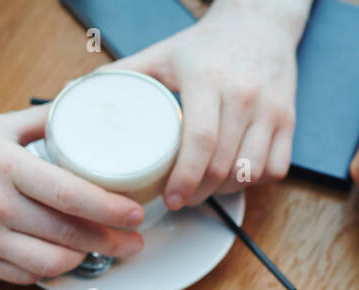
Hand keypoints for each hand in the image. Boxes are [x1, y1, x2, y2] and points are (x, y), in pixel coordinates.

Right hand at [0, 107, 145, 283]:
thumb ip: (42, 122)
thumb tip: (84, 111)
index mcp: (5, 167)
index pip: (70, 194)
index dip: (110, 209)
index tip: (136, 213)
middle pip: (69, 235)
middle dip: (111, 243)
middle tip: (135, 242)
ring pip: (52, 263)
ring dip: (83, 259)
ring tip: (100, 249)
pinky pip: (28, 276)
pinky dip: (51, 269)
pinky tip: (62, 256)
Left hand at [111, 0, 307, 208]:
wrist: (259, 22)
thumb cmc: (206, 46)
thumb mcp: (161, 55)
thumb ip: (121, 77)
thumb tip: (69, 98)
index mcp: (206, 79)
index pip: (200, 142)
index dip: (185, 179)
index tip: (170, 198)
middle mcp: (243, 94)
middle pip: (223, 165)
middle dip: (199, 193)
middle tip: (179, 199)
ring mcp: (270, 108)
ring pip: (250, 172)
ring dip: (225, 191)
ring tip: (204, 190)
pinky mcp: (289, 119)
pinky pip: (275, 169)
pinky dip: (253, 182)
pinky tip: (235, 177)